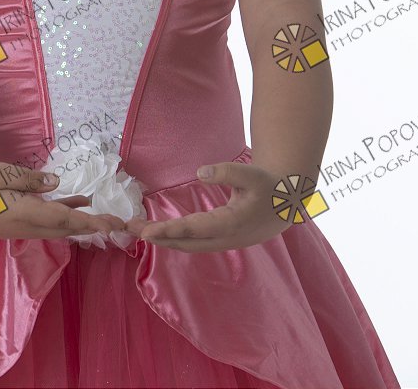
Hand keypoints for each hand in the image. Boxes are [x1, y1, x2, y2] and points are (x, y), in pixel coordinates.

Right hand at [0, 160, 129, 241]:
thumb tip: (56, 183)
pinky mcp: (18, 221)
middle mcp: (27, 224)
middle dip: (93, 225)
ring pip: (59, 225)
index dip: (90, 221)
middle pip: (67, 227)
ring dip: (81, 219)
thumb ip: (30, 180)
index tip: (111, 225)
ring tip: (102, 212)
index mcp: (25, 213)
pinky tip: (75, 201)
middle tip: (119, 223)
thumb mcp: (2, 174)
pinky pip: (47, 220)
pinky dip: (64, 212)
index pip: (64, 219)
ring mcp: (22, 226)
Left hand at [123, 161, 293, 251]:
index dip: (169, 231)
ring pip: (188, 245)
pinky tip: (163, 233)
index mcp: (230, 223)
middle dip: (157, 237)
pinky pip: (194, 244)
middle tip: (130, 228)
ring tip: (139, 230)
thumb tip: (201, 172)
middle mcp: (224, 238)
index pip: (193, 229)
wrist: (286, 204)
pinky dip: (176, 239)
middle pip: (185, 242)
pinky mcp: (222, 241)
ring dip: (164, 240)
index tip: (146, 232)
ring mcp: (223, 243)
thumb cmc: (268, 186)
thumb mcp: (251, 174)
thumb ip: (227, 172)